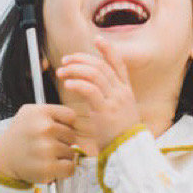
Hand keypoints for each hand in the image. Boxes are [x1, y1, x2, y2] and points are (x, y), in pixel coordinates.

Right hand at [0, 103, 77, 184]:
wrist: (3, 157)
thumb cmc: (19, 135)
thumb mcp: (30, 112)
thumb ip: (52, 112)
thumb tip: (75, 119)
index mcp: (41, 112)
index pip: (71, 116)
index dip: (67, 124)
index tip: (58, 130)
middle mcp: (44, 128)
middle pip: (73, 136)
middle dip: (64, 141)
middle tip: (49, 144)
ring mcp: (46, 148)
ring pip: (72, 152)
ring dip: (63, 156)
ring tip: (46, 155)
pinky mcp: (48, 167)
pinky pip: (70, 168)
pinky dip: (64, 169)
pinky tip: (52, 165)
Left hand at [55, 35, 141, 150]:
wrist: (130, 154)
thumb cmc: (122, 139)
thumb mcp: (121, 115)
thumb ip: (111, 101)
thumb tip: (96, 93)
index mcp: (126, 92)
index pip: (119, 64)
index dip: (108, 49)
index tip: (97, 39)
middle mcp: (122, 93)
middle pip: (101, 66)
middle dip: (82, 59)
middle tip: (66, 60)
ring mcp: (114, 100)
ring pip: (94, 74)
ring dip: (75, 70)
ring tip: (62, 72)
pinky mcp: (105, 111)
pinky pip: (90, 90)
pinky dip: (78, 83)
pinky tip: (68, 83)